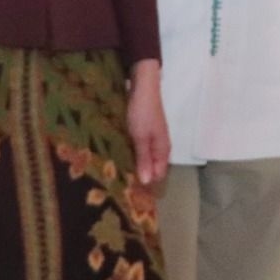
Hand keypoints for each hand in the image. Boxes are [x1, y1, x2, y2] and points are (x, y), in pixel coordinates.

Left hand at [127, 61, 169, 186]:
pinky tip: (119, 157)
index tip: (130, 193)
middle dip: (139, 176)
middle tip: (119, 185)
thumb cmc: (142, 113)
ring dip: (133, 164)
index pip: (159, 175)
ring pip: (144, 158)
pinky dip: (131, 153)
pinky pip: (139, 148)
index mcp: (163, 150)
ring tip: (115, 174)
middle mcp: (160, 146)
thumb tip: (147, 183)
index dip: (147, 184)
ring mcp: (151, 138)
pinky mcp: (143, 131)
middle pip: (152, 167)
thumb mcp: (141, 138)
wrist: (142, 86)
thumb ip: (144, 159)